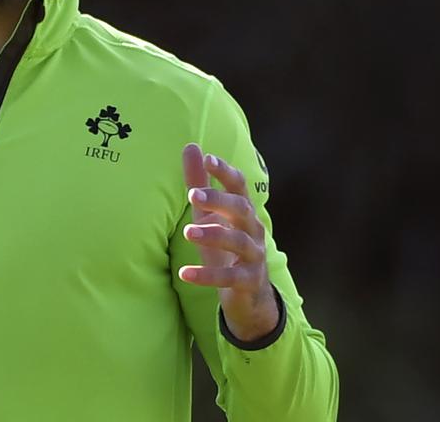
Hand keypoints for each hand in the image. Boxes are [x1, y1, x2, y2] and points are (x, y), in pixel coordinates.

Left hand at [178, 143, 278, 342]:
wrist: (248, 294)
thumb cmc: (225, 246)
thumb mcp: (209, 215)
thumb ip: (199, 183)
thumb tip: (191, 146)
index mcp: (243, 211)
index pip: (239, 186)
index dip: (226, 172)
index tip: (209, 158)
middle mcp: (253, 230)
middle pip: (242, 209)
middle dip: (219, 201)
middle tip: (193, 195)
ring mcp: (255, 256)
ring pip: (239, 242)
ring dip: (213, 236)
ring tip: (188, 232)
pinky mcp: (249, 281)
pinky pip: (230, 277)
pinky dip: (207, 276)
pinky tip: (185, 273)